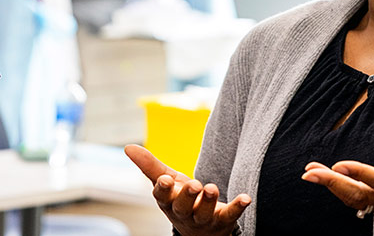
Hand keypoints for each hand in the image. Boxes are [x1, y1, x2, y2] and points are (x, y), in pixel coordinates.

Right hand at [125, 144, 249, 235]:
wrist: (201, 230)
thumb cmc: (180, 200)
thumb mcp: (166, 182)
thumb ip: (149, 166)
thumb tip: (127, 147)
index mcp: (168, 202)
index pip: (162, 198)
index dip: (163, 190)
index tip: (165, 180)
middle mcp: (184, 213)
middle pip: (183, 207)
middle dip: (187, 196)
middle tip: (194, 184)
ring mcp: (204, 219)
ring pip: (204, 213)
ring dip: (208, 201)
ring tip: (212, 188)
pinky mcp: (223, 220)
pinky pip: (231, 215)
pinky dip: (238, 206)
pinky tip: (245, 198)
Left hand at [301, 116, 373, 234]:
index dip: (360, 173)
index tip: (339, 165)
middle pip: (358, 194)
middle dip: (332, 183)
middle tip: (309, 173)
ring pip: (355, 200)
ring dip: (332, 186)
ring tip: (310, 173)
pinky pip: (358, 202)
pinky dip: (341, 191)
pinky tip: (329, 180)